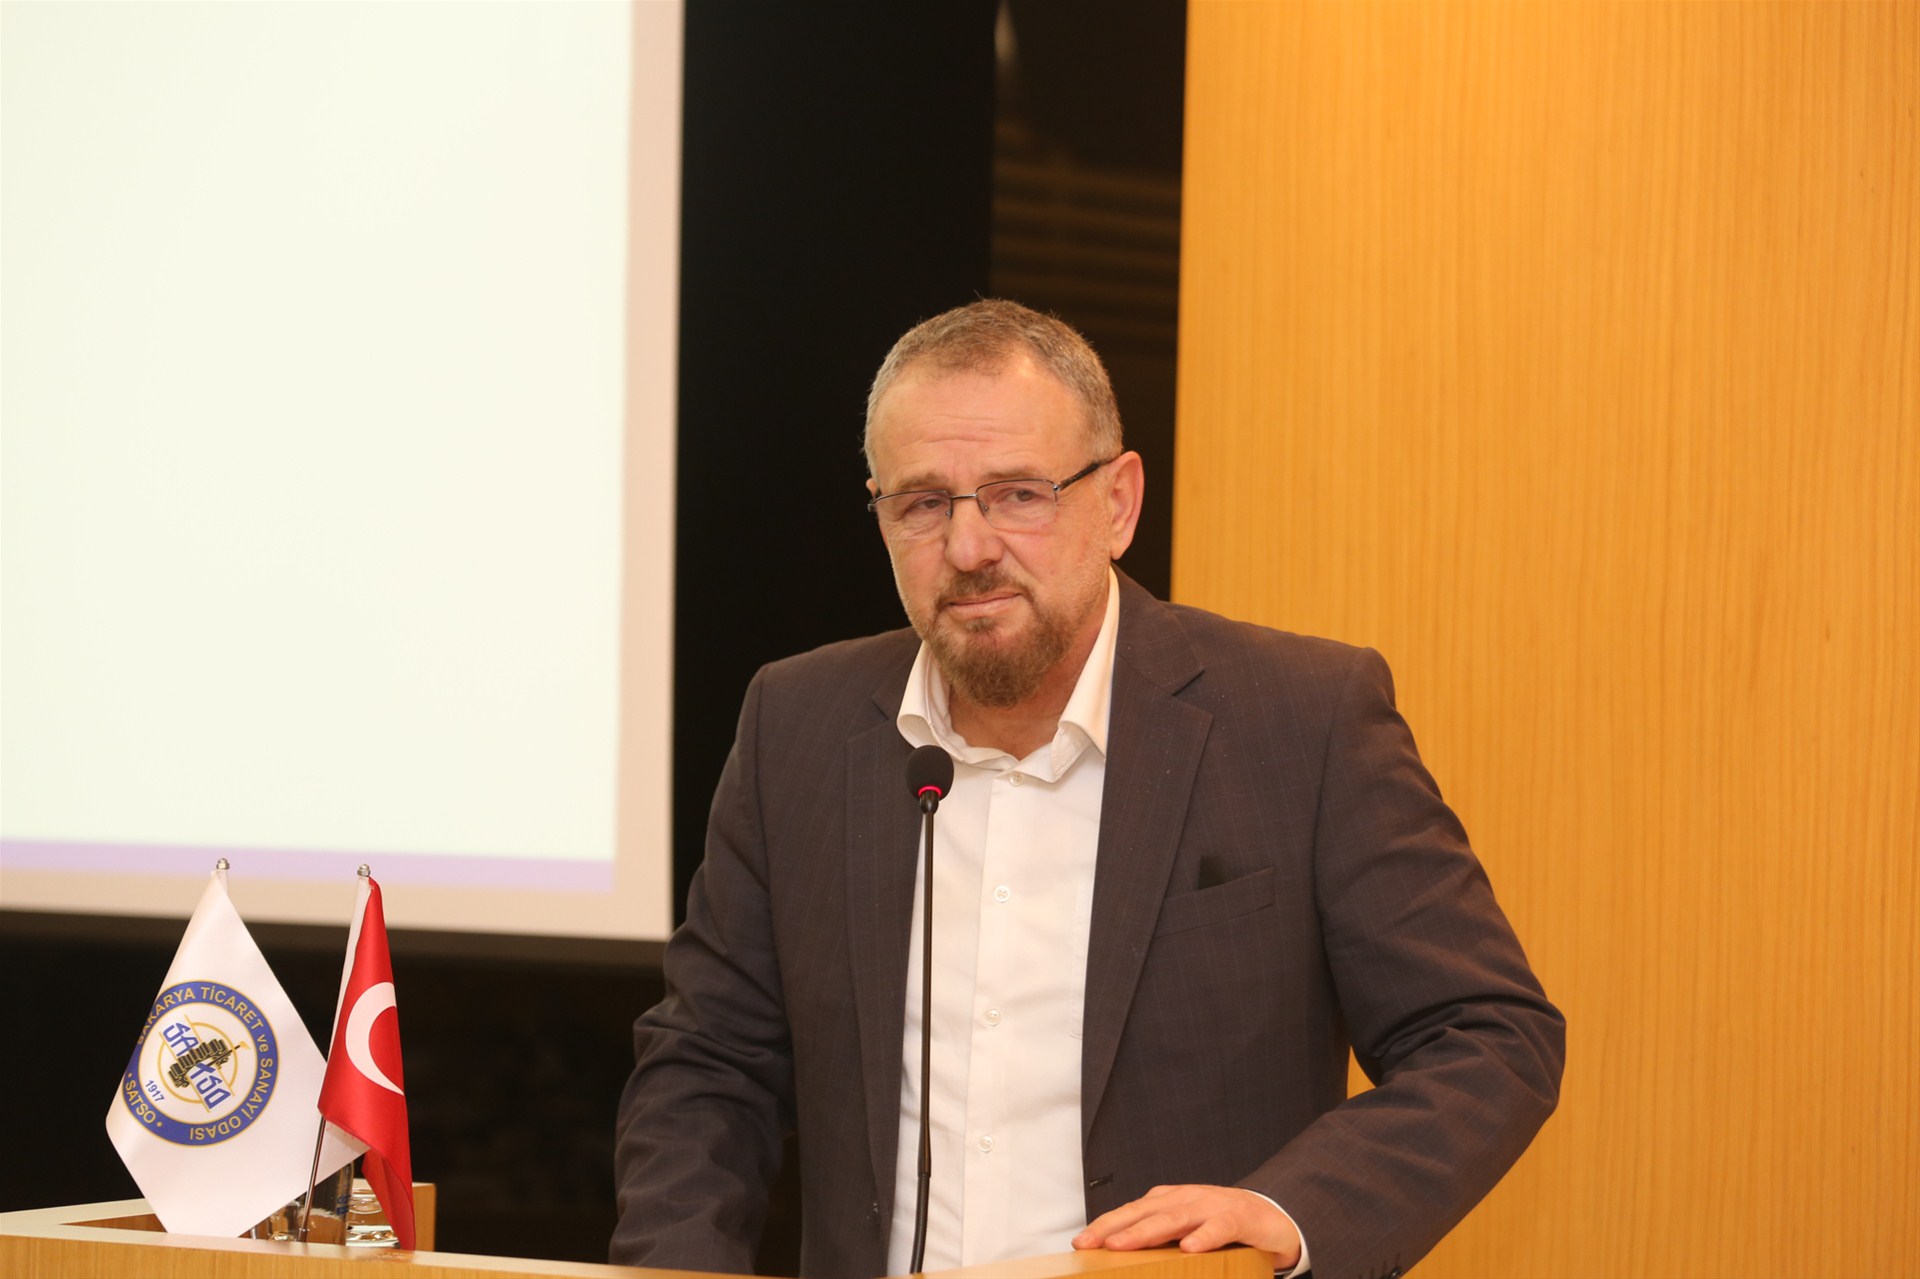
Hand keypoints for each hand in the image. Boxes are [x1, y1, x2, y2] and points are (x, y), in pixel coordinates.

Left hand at [1073, 1184, 1301, 1268]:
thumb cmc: (1225, 1227)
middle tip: (1090, 1243)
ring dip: (1147, 1230)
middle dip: (1114, 1226)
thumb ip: (1162, 1241)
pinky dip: (1204, 1236)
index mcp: (1172, 1201)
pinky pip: (1220, 1226)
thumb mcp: (1189, 1232)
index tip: (1080, 1242)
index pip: (1132, 1211)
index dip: (1105, 1224)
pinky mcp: (1240, 1217)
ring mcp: (1214, 1204)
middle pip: (1145, 1211)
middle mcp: (1188, 1198)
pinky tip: (1189, 1248)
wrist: (1276, 1219)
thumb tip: (1126, 1261)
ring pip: (1176, 1216)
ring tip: (1123, 1244)